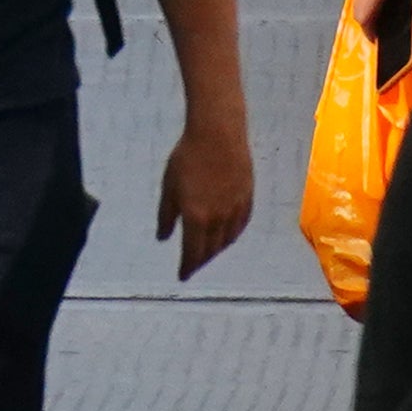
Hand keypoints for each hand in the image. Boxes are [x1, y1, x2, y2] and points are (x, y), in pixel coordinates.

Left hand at [158, 116, 253, 280]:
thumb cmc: (186, 158)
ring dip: (216, 250)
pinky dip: (232, 236)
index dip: (187, 267)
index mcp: (196, 217)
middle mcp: (218, 218)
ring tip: (208, 253)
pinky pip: (241, 225)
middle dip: (201, 260)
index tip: (183, 276)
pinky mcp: (248, 198)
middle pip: (211, 250)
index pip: (192, 252)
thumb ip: (167, 216)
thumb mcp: (169, 187)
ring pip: (227, 240)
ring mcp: (235, 209)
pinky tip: (227, 236)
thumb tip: (163, 238)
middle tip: (193, 265)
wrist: (218, 134)